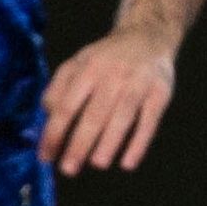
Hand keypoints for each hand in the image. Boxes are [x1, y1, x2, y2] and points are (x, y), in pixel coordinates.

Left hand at [40, 32, 175, 174]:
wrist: (148, 35)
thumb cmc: (106, 57)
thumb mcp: (78, 62)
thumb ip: (60, 87)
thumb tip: (47, 116)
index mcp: (88, 69)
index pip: (66, 106)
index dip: (54, 133)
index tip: (46, 157)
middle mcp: (113, 75)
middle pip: (94, 114)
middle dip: (80, 144)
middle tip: (68, 170)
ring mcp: (138, 83)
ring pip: (122, 117)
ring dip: (109, 143)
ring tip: (97, 164)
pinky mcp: (160, 93)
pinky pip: (149, 122)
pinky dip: (139, 143)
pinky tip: (128, 163)